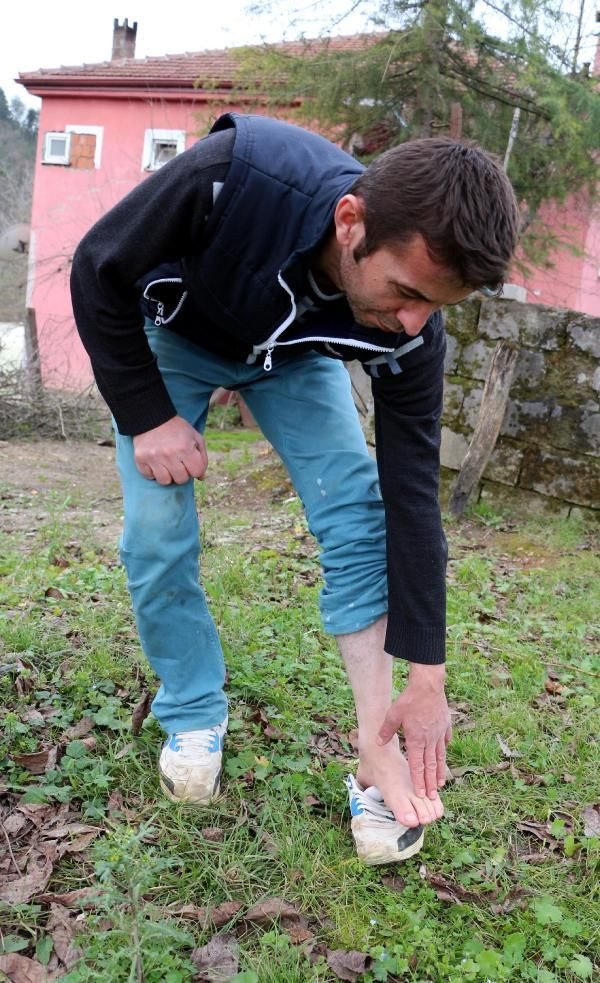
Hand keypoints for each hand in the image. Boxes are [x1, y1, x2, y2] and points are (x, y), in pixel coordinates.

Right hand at [133, 416, 207, 484]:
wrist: (152, 417)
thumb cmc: (177, 429)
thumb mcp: (195, 437)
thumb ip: (202, 458)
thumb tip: (201, 478)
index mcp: (185, 448)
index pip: (196, 472)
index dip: (195, 469)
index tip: (190, 462)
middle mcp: (169, 454)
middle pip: (181, 480)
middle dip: (182, 473)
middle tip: (178, 463)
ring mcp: (154, 457)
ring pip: (165, 481)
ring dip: (167, 475)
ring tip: (166, 464)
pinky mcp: (140, 459)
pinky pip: (149, 476)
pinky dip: (152, 472)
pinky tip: (155, 462)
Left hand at [377, 663, 450, 799]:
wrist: (428, 685)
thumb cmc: (409, 700)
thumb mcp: (392, 715)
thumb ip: (385, 731)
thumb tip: (376, 743)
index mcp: (416, 740)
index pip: (417, 766)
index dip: (418, 781)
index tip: (420, 794)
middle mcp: (429, 740)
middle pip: (430, 766)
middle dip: (430, 783)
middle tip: (432, 797)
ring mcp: (439, 733)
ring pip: (440, 757)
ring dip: (440, 772)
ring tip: (440, 784)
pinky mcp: (445, 725)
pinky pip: (446, 741)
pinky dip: (444, 751)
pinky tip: (444, 756)